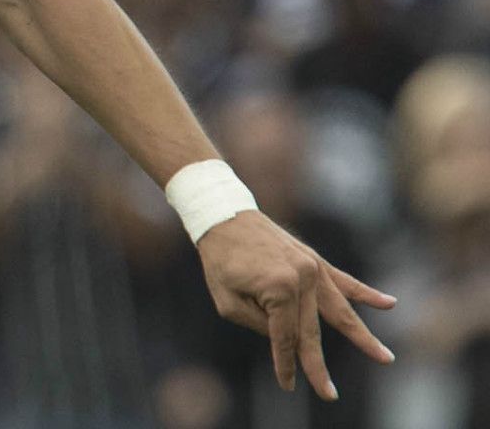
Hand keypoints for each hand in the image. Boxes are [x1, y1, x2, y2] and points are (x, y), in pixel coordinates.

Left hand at [196, 211, 396, 399]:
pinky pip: (344, 280)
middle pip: (312, 331)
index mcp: (279, 288)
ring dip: (362, 337)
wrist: (222, 215)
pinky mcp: (314, 260)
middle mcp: (302, 278)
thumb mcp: (227, 300)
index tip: (287, 385)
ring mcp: (312, 267)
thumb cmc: (219, 260)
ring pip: (341, 310)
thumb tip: (287, 337)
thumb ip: (260, 323)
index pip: (284, 337)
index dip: (284, 362)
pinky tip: (390, 304)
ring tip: (386, 357)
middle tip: (330, 394)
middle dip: (317, 364)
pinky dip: (367, 294)